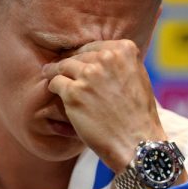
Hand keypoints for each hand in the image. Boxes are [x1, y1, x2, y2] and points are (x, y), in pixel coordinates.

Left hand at [42, 39, 166, 172]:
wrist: (136, 142)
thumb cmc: (138, 115)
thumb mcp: (138, 77)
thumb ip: (120, 63)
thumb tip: (99, 55)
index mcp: (124, 50)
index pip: (95, 46)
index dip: (84, 55)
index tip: (77, 60)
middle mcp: (106, 58)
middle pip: (78, 55)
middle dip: (70, 63)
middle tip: (59, 68)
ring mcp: (88, 75)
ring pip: (63, 65)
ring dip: (55, 71)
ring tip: (49, 74)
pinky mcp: (73, 92)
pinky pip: (55, 82)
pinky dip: (53, 86)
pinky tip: (54, 91)